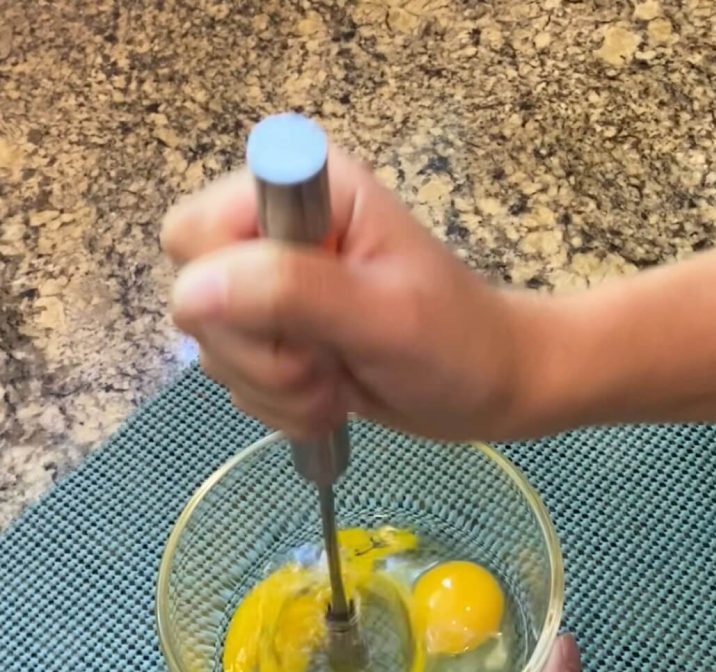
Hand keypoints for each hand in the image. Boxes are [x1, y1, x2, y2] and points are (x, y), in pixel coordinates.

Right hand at [161, 149, 562, 440]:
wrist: (489, 389)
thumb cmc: (456, 344)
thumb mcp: (384, 316)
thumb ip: (291, 292)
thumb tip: (194, 292)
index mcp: (301, 190)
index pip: (194, 232)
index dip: (226, 290)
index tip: (296, 322)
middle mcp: (273, 231)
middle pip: (193, 295)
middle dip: (256, 351)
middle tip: (324, 359)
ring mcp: (269, 289)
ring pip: (212, 348)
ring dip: (275, 386)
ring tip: (337, 380)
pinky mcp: (275, 337)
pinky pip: (235, 381)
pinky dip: (281, 404)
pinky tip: (329, 396)